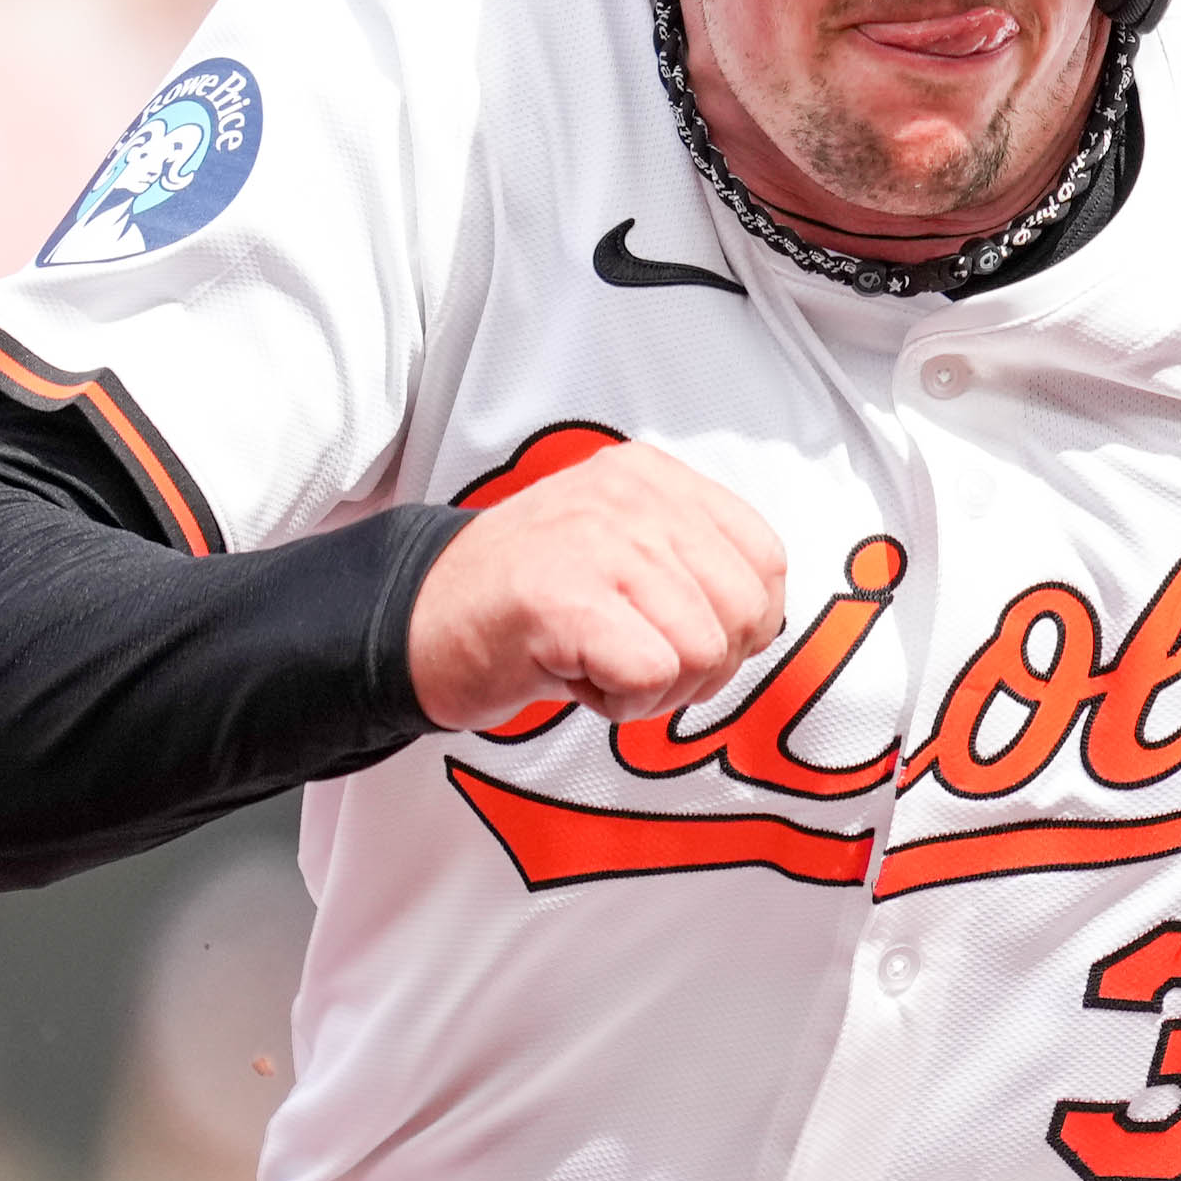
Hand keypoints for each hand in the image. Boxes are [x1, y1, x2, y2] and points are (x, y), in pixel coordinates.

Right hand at [407, 443, 789, 730]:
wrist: (414, 621)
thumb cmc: (527, 602)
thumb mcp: (623, 550)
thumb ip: (695, 563)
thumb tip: (765, 617)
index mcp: (654, 477)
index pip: (766, 560)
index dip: (741, 625)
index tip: (680, 639)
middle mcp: (633, 496)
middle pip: (746, 612)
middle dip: (705, 666)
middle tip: (637, 665)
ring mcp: (599, 541)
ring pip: (705, 651)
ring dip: (657, 688)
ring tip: (596, 665)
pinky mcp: (566, 599)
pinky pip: (653, 678)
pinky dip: (622, 704)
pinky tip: (575, 679)